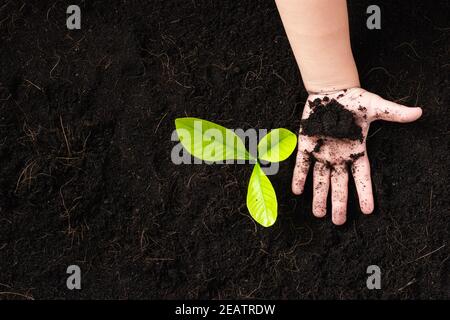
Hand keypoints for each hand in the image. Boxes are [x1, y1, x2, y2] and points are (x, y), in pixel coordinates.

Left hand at [292, 87, 421, 224]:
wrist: (331, 89)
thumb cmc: (353, 98)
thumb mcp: (374, 106)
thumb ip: (393, 113)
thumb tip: (418, 113)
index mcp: (355, 150)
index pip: (362, 176)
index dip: (364, 193)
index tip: (369, 210)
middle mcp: (338, 156)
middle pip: (339, 184)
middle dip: (338, 202)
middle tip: (338, 222)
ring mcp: (321, 152)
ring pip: (319, 178)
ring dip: (318, 196)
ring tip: (318, 214)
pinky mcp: (306, 144)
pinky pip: (302, 164)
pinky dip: (299, 176)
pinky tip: (297, 191)